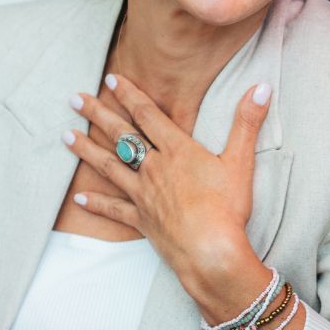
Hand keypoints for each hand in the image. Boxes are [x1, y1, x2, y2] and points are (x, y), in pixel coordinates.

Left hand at [63, 75, 274, 318]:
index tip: (111, 79)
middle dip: (97, 114)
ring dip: (86, 150)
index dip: (130, 95)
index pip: (148, 115)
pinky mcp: (141, 220)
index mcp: (177, 150)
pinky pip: (113, 209)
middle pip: (121, 135)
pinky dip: (96, 202)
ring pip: (109, 166)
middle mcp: (154, 168)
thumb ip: (247, 122)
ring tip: (66, 136)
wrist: (211, 251)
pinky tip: (79, 197)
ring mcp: (144, 194)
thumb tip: (263, 87)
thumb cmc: (227, 207)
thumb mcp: (241, 161)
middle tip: (74, 99)